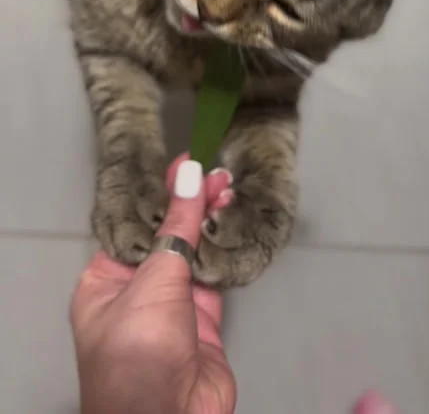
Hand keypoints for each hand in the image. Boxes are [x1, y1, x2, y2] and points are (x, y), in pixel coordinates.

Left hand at [71, 154, 235, 413]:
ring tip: (228, 187)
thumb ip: (176, 228)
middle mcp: (136, 290)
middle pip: (165, 234)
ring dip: (209, 221)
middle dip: (189, 202)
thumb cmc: (138, 356)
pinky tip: (234, 222)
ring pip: (192, 252)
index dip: (159, 191)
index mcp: (104, 280)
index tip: (185, 163)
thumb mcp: (153, 282)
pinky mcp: (204, 320)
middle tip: (216, 173)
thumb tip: (189, 176)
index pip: (134, 223)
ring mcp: (172, 306)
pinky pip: (214, 275)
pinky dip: (225, 249)